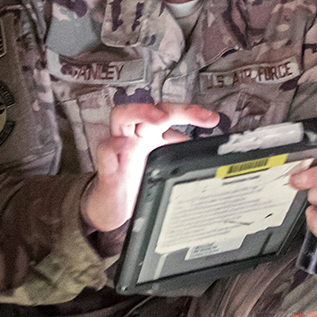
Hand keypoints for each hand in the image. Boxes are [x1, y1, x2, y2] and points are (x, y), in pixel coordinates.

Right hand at [82, 102, 219, 231]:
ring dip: (142, 112)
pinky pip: (105, 150)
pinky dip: (113, 146)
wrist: (114, 208)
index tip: (211, 119)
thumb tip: (207, 151)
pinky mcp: (107, 168)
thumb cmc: (138, 183)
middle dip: (174, 109)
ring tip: (160, 119)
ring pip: (122, 116)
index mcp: (151, 134)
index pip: (169, 112)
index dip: (190, 111)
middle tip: (193, 114)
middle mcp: (135, 136)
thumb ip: (181, 155)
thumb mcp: (165, 167)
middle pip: (150, 109)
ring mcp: (119, 149)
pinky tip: (122, 146)